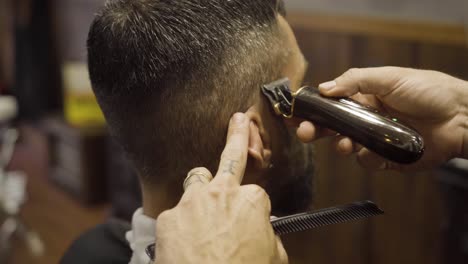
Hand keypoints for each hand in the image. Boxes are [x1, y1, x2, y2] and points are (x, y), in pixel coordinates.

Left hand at [155, 113, 287, 263]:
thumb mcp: (273, 259)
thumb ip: (269, 238)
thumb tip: (263, 234)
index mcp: (251, 201)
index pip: (256, 193)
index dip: (254, 211)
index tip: (252, 223)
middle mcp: (222, 193)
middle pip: (231, 157)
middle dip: (237, 135)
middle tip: (239, 120)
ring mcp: (192, 202)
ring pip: (197, 179)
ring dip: (201, 188)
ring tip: (201, 205)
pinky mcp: (168, 217)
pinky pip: (175, 213)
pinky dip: (181, 225)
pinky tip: (184, 244)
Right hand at [297, 67, 467, 170]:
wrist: (459, 117)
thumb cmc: (427, 91)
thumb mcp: (389, 77)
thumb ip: (355, 80)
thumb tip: (325, 87)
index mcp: (363, 98)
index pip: (330, 104)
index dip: (311, 108)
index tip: (295, 112)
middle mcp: (365, 119)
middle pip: (330, 127)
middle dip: (314, 130)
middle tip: (304, 132)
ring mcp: (374, 139)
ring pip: (345, 146)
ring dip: (339, 145)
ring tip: (344, 143)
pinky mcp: (386, 158)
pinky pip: (366, 162)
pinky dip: (367, 158)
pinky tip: (375, 151)